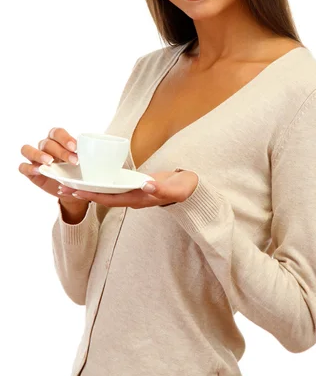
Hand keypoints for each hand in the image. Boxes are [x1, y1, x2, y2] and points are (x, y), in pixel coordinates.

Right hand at [18, 126, 86, 209]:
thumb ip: (89, 157)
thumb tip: (101, 151)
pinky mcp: (30, 172)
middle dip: (60, 151)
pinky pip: (23, 167)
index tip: (76, 148)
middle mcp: (45, 147)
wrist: (74, 190)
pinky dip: (29, 167)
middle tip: (73, 161)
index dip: (65, 138)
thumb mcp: (87, 164)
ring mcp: (35, 159)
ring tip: (50, 162)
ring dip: (39, 154)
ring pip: (28, 149)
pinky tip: (39, 170)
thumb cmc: (80, 172)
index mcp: (58, 141)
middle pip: (46, 142)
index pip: (57, 132)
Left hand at [60, 169, 198, 208]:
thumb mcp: (176, 188)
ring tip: (70, 185)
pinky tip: (91, 176)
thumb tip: (146, 186)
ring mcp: (133, 193)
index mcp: (139, 199)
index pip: (111, 199)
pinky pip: (113, 185)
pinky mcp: (134, 185)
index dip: (93, 195)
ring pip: (106, 192)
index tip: (77, 191)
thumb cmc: (184, 187)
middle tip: (62, 189)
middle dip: (84, 193)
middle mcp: (132, 198)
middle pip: (103, 197)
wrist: (192, 187)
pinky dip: (100, 182)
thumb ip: (162, 189)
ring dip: (89, 189)